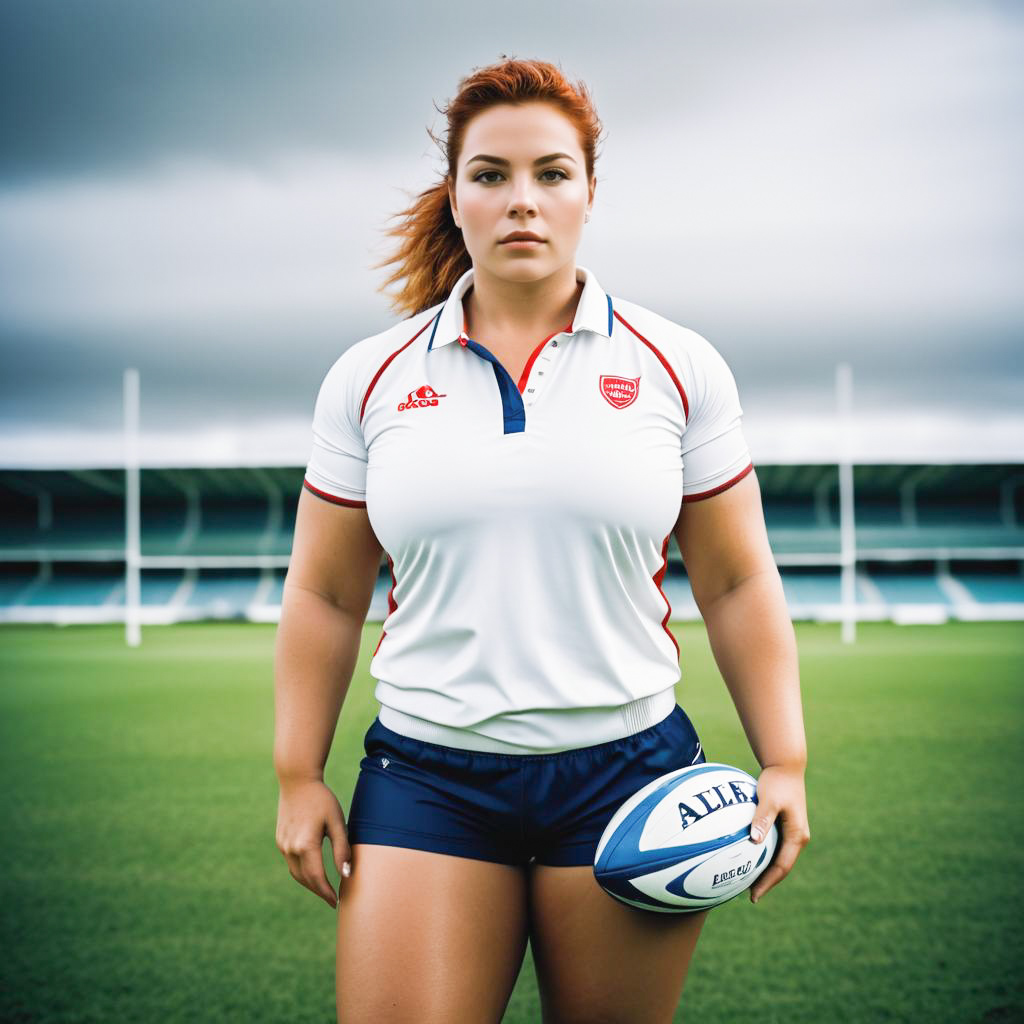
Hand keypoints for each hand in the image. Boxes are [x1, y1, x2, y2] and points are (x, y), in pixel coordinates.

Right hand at [275, 777, 351, 908]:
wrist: (297, 780)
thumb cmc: (322, 799)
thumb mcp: (337, 822)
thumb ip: (342, 849)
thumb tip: (345, 874)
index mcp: (306, 844)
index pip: (317, 878)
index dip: (327, 892)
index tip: (337, 902)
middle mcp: (290, 848)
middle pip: (305, 879)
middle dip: (319, 891)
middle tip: (333, 900)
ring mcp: (282, 845)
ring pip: (296, 874)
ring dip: (310, 884)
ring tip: (325, 889)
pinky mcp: (280, 840)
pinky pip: (291, 863)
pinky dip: (302, 872)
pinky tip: (313, 872)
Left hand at [748, 763, 809, 903]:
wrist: (786, 766)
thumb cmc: (777, 781)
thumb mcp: (769, 799)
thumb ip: (762, 818)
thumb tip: (755, 841)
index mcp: (797, 835)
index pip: (782, 867)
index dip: (768, 883)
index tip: (753, 895)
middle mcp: (797, 837)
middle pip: (782, 867)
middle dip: (767, 881)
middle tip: (748, 894)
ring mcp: (792, 832)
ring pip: (779, 858)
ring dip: (766, 870)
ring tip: (748, 882)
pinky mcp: (785, 825)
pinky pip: (774, 847)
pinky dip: (764, 856)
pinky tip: (749, 858)